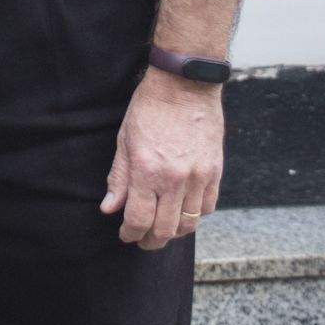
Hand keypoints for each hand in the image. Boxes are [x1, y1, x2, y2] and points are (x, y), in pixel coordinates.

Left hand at [100, 68, 223, 250]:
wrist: (185, 84)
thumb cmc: (150, 107)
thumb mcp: (125, 140)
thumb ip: (119, 178)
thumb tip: (110, 209)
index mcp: (146, 171)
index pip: (138, 220)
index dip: (130, 234)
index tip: (126, 234)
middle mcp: (174, 179)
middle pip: (164, 230)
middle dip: (150, 241)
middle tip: (143, 239)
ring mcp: (197, 176)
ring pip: (188, 224)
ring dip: (174, 232)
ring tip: (163, 228)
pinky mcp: (215, 171)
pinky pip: (208, 207)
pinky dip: (195, 215)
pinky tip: (184, 209)